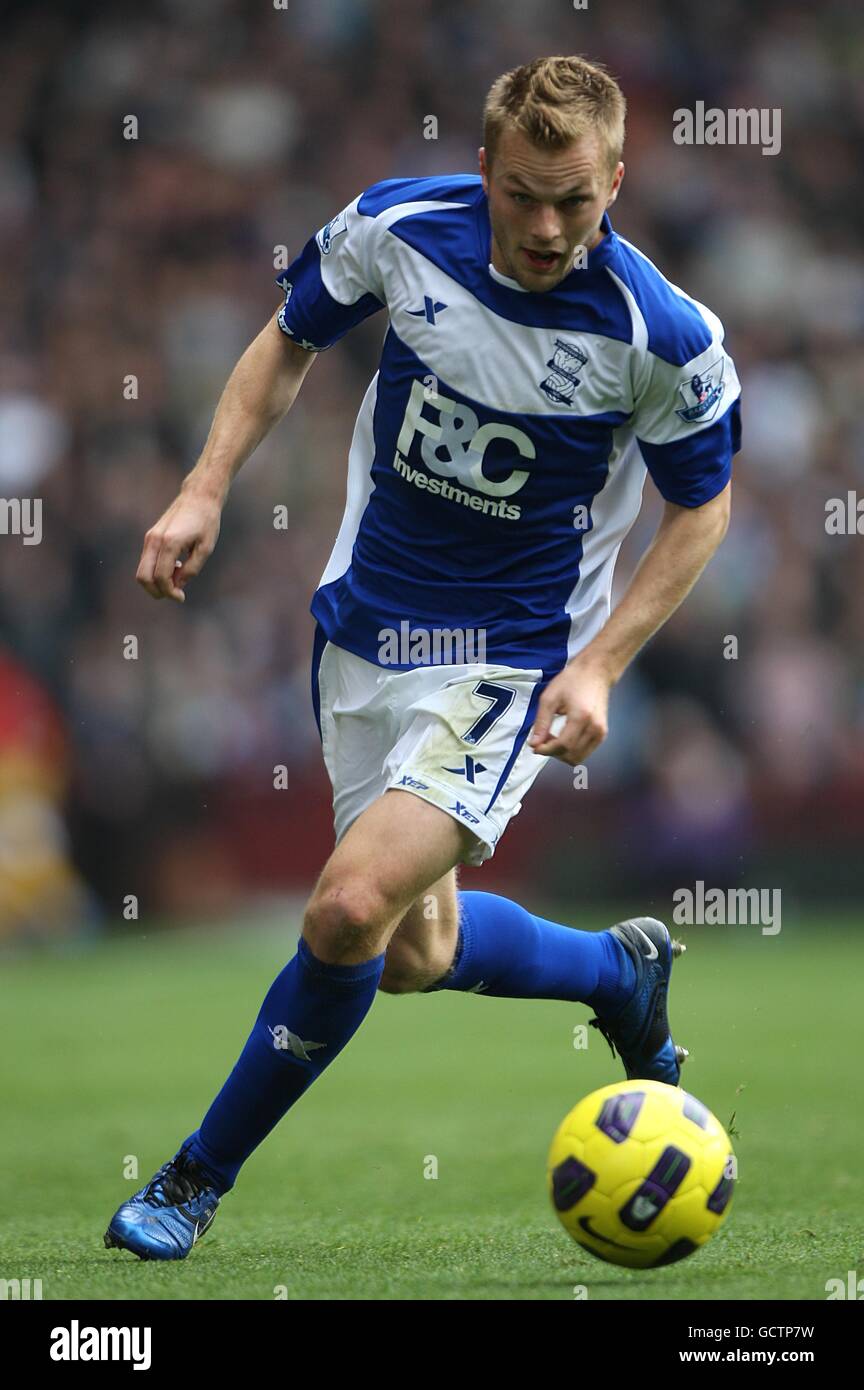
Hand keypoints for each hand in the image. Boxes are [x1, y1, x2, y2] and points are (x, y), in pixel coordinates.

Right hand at [136, 487, 222, 601]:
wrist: (198, 497)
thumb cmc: (206, 522)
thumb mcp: (205, 548)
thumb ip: (191, 569)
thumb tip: (177, 586)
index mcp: (170, 542)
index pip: (161, 577)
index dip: (170, 592)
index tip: (182, 597)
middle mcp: (155, 540)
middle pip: (143, 577)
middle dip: (157, 592)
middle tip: (176, 594)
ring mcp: (150, 538)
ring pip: (141, 571)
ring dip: (156, 583)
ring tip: (178, 578)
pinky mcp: (150, 537)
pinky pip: (146, 562)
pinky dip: (156, 572)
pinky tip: (175, 567)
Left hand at [528, 657, 612, 765]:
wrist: (596, 672)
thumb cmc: (572, 681)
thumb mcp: (550, 698)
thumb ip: (541, 723)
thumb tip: (534, 744)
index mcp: (581, 717)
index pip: (563, 745)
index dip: (546, 750)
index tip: (535, 747)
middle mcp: (594, 728)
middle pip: (571, 755)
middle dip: (553, 753)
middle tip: (543, 740)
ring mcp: (601, 732)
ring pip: (578, 758)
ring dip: (563, 754)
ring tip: (553, 739)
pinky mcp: (602, 734)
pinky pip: (585, 752)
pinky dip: (572, 751)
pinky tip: (564, 739)